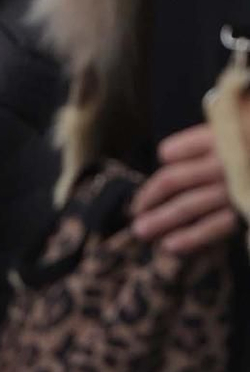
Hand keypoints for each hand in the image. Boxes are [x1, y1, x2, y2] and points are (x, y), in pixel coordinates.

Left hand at [133, 123, 239, 254]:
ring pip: (188, 206)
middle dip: (150, 200)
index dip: (158, 172)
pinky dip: (193, 238)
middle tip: (132, 215)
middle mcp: (222, 164)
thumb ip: (205, 141)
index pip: (173, 154)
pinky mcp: (244, 211)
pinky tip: (172, 246)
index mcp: (217, 138)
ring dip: (162, 220)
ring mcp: (233, 189)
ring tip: (141, 231)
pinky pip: (215, 227)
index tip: (144, 193)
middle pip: (174, 182)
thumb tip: (168, 157)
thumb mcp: (234, 124)